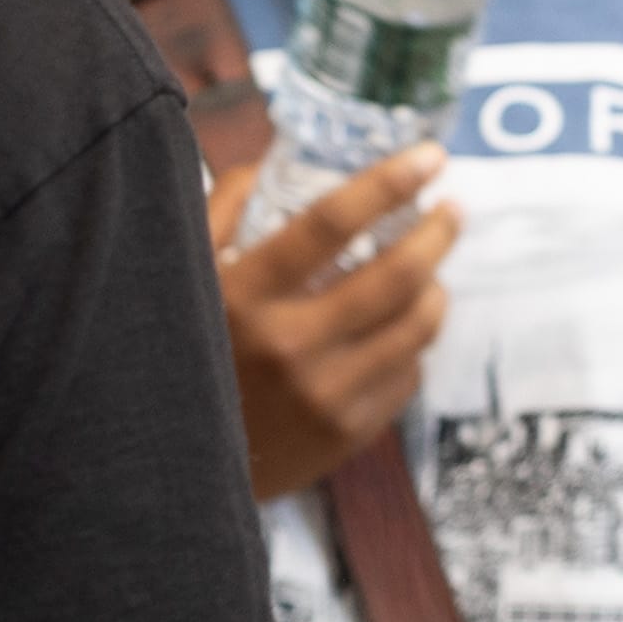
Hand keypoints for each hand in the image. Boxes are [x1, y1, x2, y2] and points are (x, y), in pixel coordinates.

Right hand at [215, 147, 457, 501]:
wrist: (172, 464)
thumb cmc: (182, 352)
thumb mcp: (185, 274)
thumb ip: (224, 210)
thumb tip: (276, 160)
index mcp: (244, 294)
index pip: (331, 223)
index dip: (389, 182)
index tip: (429, 157)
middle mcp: (289, 346)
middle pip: (395, 275)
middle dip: (436, 233)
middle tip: (450, 211)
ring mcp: (323, 396)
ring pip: (415, 328)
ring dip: (435, 288)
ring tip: (431, 273)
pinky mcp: (344, 435)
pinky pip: (406, 376)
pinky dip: (410, 345)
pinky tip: (398, 331)